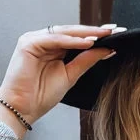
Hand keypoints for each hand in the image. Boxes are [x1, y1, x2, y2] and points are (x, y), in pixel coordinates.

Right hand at [0, 23, 123, 122]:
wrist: (22, 109)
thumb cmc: (42, 95)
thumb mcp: (70, 76)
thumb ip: (86, 61)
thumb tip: (107, 50)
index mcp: (52, 48)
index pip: (76, 38)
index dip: (95, 36)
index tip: (116, 35)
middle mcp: (43, 40)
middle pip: (72, 32)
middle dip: (94, 31)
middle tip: (115, 30)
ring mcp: (34, 39)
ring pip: (64, 33)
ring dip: (85, 34)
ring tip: (105, 35)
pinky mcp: (28, 43)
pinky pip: (54, 39)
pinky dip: (71, 41)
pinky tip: (87, 42)